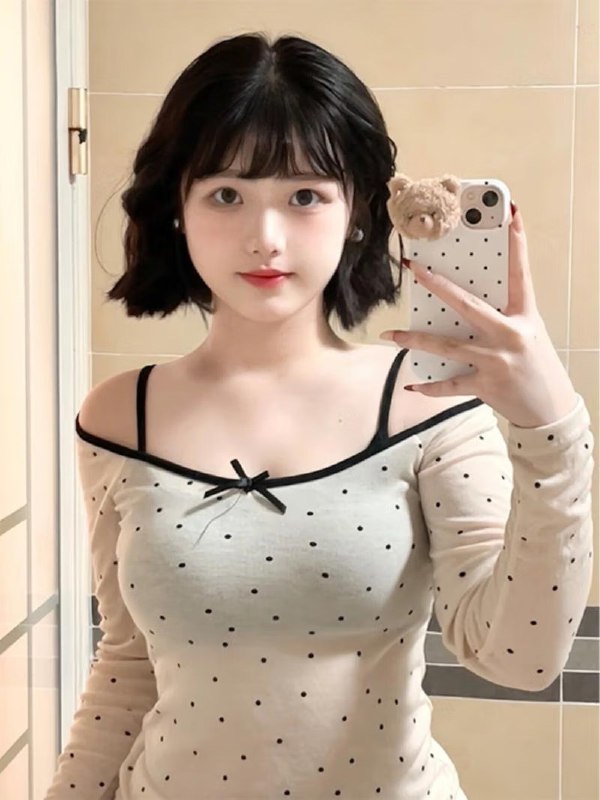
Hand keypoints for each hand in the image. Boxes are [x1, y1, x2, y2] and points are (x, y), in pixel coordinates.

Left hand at [379, 206, 578, 427]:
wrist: (550, 409)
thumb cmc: (536, 366)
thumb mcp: (527, 333)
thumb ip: (501, 317)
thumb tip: (464, 303)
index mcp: (524, 316)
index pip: (521, 273)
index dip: (517, 243)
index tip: (510, 214)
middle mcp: (510, 335)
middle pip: (468, 305)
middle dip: (438, 286)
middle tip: (415, 269)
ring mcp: (497, 361)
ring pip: (447, 347)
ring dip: (415, 341)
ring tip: (391, 337)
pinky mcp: (486, 385)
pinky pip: (450, 385)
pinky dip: (429, 386)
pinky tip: (412, 383)